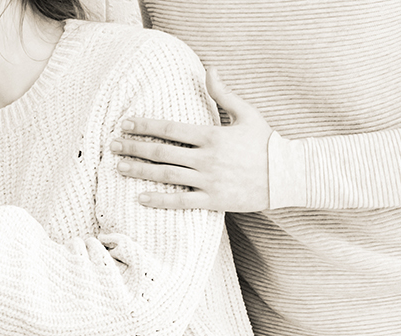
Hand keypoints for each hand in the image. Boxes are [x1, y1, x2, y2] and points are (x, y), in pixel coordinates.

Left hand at [112, 68, 271, 211]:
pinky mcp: (214, 199)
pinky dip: (159, 200)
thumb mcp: (247, 113)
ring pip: (166, 175)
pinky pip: (181, 201)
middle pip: (162, 152)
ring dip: (140, 171)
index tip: (125, 124)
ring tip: (119, 167)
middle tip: (112, 145)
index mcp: (212, 135)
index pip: (170, 129)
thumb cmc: (267, 143)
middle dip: (134, 147)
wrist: (288, 175)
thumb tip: (210, 69)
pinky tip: (140, 197)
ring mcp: (209, 180)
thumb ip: (224, 94)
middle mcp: (207, 157)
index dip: (144, 126)